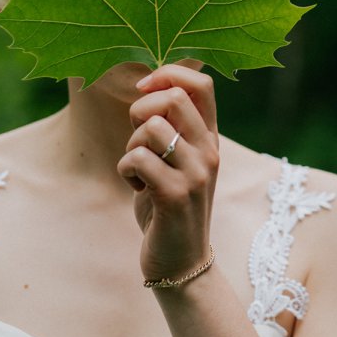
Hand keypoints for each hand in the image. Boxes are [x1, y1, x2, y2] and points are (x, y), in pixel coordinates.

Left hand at [117, 64, 220, 284]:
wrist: (182, 262)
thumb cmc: (169, 205)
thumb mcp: (177, 161)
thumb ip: (171, 127)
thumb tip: (150, 88)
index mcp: (210, 138)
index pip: (202, 83)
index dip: (168, 74)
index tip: (144, 88)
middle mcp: (209, 151)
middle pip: (173, 98)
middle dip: (141, 111)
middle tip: (139, 140)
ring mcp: (196, 173)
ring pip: (151, 129)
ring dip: (132, 147)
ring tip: (139, 170)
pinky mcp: (175, 195)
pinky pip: (137, 159)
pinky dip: (126, 171)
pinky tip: (138, 189)